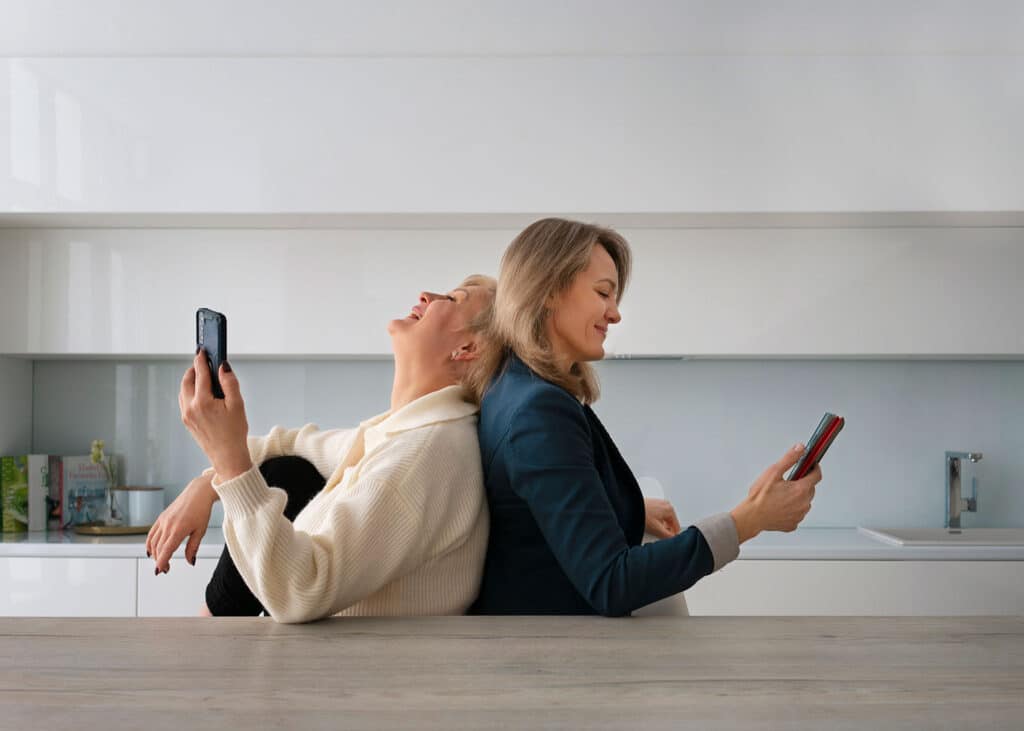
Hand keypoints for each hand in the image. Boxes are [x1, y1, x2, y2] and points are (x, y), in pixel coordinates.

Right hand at [146, 472, 216, 574]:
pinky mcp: (161, 518)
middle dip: (160, 561)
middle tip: (166, 569)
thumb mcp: (201, 531)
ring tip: (160, 561)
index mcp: (178, 530)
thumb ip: (193, 548)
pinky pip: (151, 533)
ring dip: (155, 554)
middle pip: (158, 548)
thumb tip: (190, 561)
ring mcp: (163, 521)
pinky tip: (151, 550)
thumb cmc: (202, 509)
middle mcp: (168, 525)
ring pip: (153, 542)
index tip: (160, 571)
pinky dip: (149, 543)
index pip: (166, 551)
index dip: (162, 562)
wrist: (198, 493)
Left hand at [179, 350, 252, 480]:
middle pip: (187, 380)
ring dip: (191, 380)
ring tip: (202, 375)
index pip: (201, 374)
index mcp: (203, 402)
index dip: (202, 360)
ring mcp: (186, 415)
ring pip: (183, 390)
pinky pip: (184, 400)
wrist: (227, 456)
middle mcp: (190, 407)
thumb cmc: (234, 433)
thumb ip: (230, 383)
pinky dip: (189, 391)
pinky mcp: (186, 421)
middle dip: (194, 369)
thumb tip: (223, 367)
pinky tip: (200, 391)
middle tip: (203, 361)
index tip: (203, 350)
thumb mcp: (238, 404)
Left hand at [644, 497, 680, 538]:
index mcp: (670, 509)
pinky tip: (649, 524)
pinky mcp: (652, 503)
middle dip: (666, 530)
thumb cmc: (641, 513)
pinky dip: (655, 520)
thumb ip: (668, 536)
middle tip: (660, 536)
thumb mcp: (657, 529)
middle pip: (670, 522)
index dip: (673, 535)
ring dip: (660, 525)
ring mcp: (659, 503)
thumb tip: (673, 539)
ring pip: (664, 518)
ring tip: (653, 530)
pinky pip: (658, 515)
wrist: (629, 506)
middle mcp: (666, 504)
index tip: (669, 540)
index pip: (676, 526)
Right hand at [730, 444, 822, 542]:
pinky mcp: (794, 523)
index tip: (811, 465)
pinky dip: (792, 509)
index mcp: (801, 489)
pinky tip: (780, 506)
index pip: (817, 475)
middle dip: (803, 483)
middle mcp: (804, 503)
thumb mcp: (773, 472)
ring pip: (804, 501)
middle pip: (810, 489)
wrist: (751, 516)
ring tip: (781, 495)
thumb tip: (800, 448)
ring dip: (798, 497)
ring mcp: (799, 515)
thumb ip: (789, 458)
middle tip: (788, 481)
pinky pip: (797, 513)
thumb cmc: (760, 497)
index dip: (814, 468)